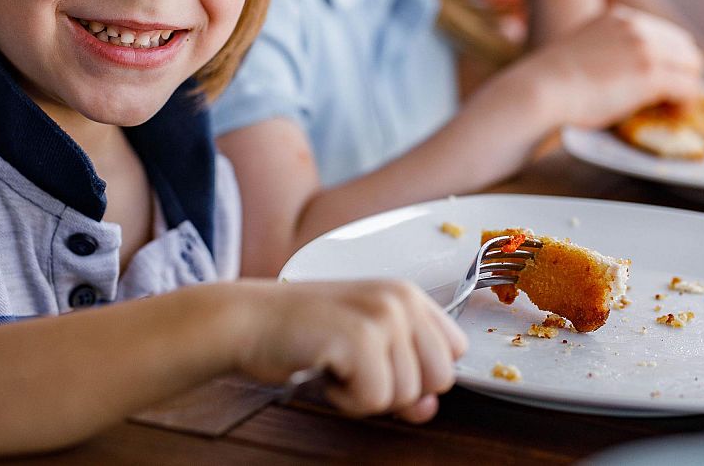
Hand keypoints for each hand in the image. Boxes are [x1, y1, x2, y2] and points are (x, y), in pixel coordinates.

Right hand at [233, 279, 466, 423]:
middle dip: (398, 389)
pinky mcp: (359, 337)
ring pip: (408, 394)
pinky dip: (346, 399)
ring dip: (366, 394)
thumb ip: (404, 375)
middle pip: (439, 378)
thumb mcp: (365, 349)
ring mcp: (383, 316)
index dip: (422, 373)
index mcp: (409, 295)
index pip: (455, 351)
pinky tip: (325, 370)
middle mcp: (402, 299)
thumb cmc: (303, 333)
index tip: (383, 367)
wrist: (248, 320)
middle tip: (356, 369)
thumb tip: (429, 409)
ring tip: (336, 365)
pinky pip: (375, 399)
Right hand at [516, 6, 703, 127]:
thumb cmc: (550, 83)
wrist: (540, 90)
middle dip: (683, 73)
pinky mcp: (651, 73)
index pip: (664, 34)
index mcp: (619, 17)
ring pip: (692, 66)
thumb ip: (608, 53)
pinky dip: (686, 104)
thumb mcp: (583, 52)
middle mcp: (636, 26)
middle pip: (684, 47)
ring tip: (673, 110)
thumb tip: (627, 75)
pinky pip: (689, 87)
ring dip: (687, 89)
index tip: (665, 83)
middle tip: (673, 100)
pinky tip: (674, 116)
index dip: (670, 61)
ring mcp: (645, 47)